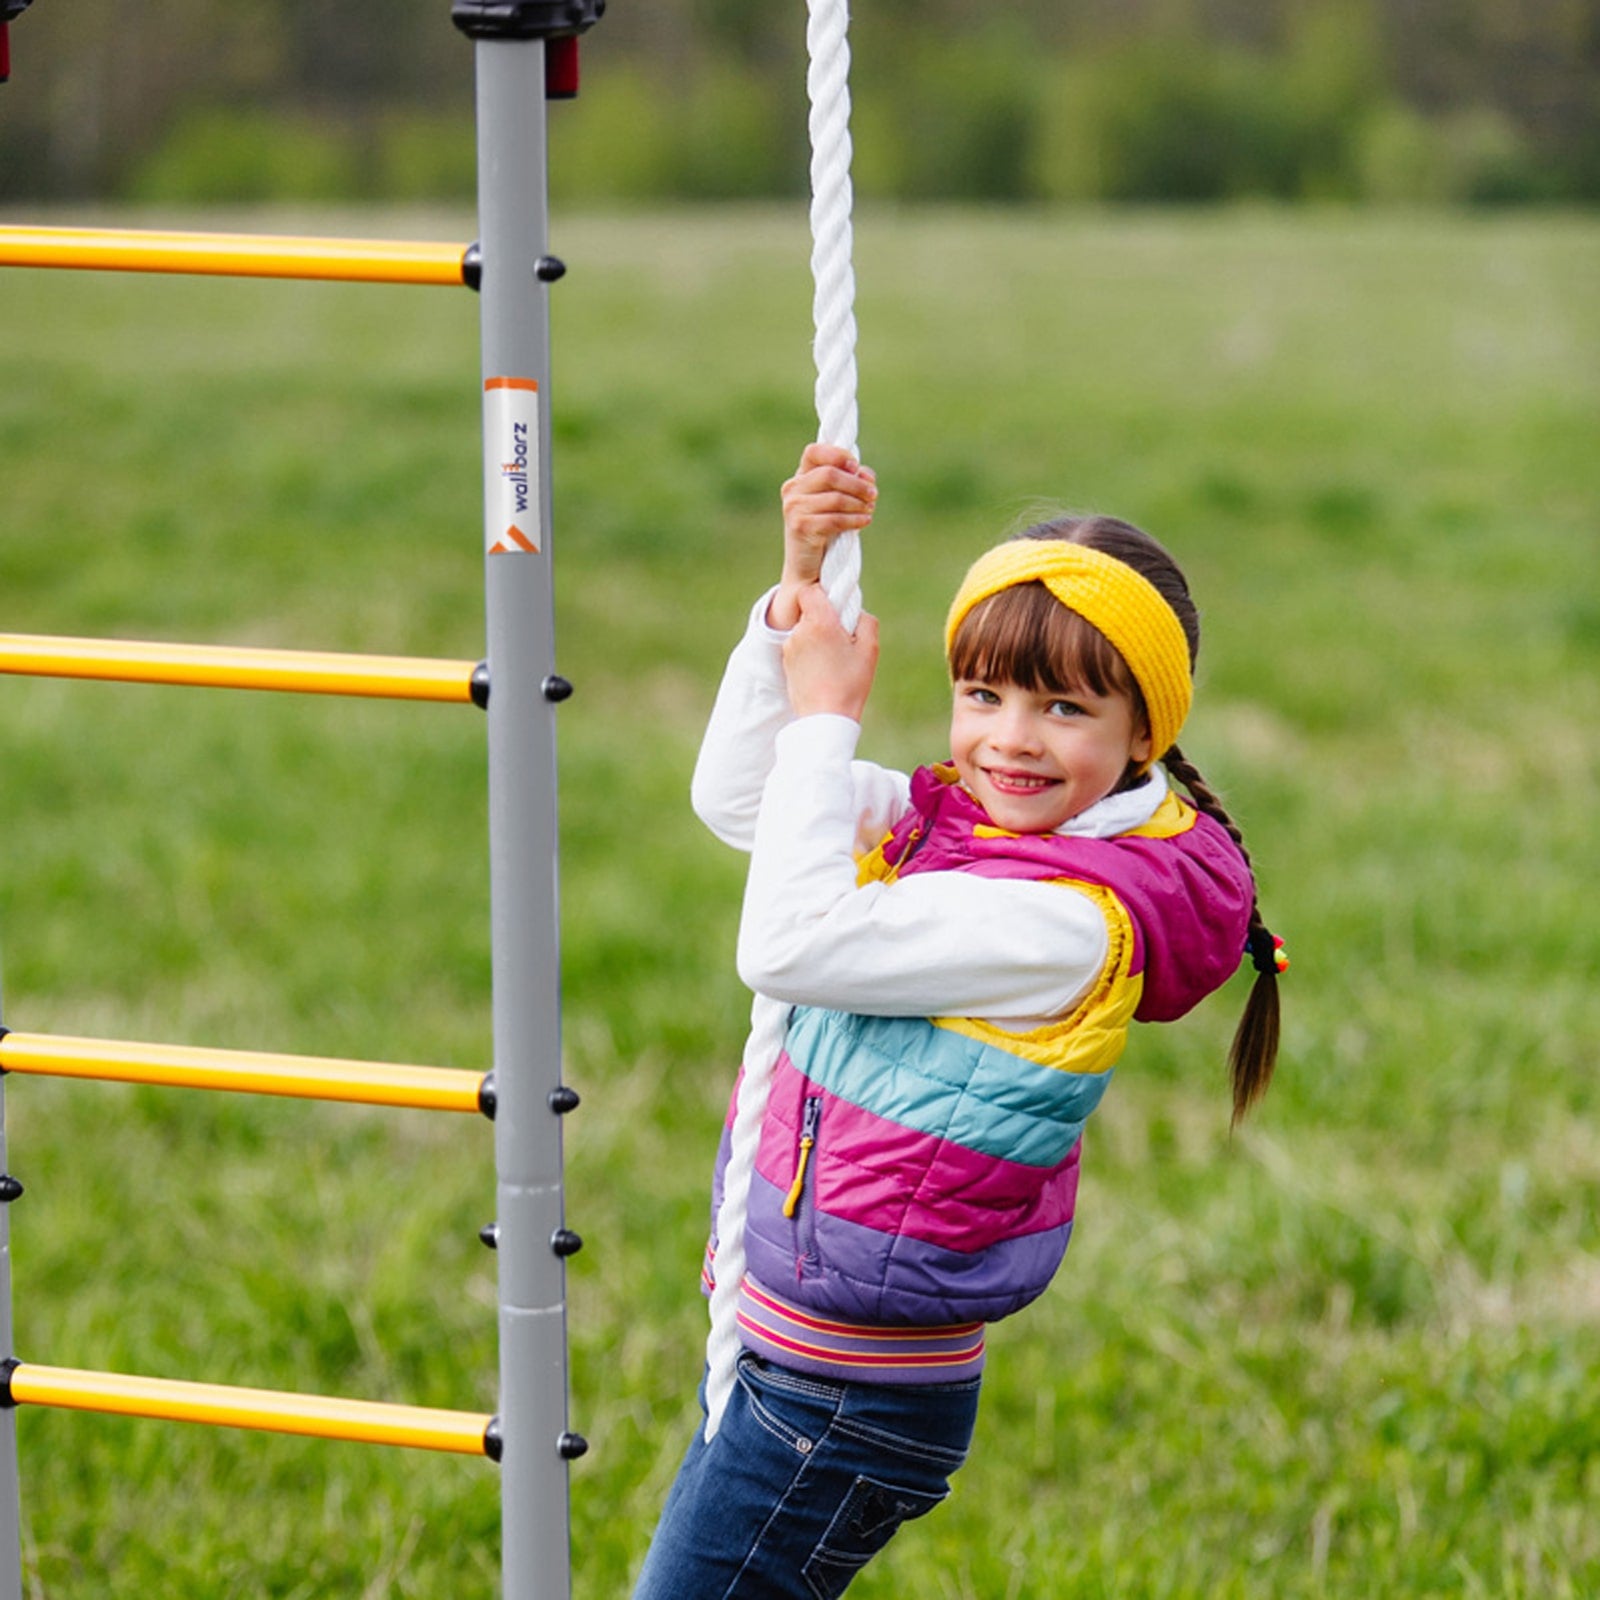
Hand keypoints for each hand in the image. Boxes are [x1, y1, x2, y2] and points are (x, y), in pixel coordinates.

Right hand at [768, 443, 876, 629]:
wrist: (808, 570)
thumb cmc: (826, 532)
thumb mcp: (838, 502)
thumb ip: (850, 483)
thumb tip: (866, 474)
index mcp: (800, 478)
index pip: (814, 452)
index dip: (837, 454)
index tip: (856, 466)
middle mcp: (792, 490)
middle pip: (830, 474)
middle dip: (857, 484)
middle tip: (873, 495)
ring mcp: (794, 508)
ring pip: (835, 497)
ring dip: (859, 504)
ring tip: (870, 510)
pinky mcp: (801, 527)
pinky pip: (835, 518)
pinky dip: (855, 519)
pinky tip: (865, 522)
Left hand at [782, 583, 878, 722]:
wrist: (825, 718)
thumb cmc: (849, 684)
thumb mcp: (870, 649)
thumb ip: (865, 621)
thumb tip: (856, 611)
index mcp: (819, 623)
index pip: (810, 591)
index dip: (823, 594)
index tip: (836, 606)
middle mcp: (799, 632)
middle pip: (809, 612)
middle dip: (824, 619)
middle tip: (842, 638)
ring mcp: (789, 648)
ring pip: (804, 630)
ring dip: (817, 637)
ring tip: (833, 659)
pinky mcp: (785, 664)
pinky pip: (799, 648)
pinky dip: (810, 653)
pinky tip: (824, 670)